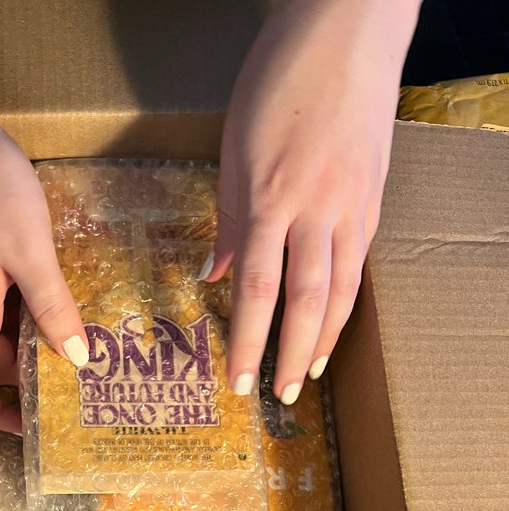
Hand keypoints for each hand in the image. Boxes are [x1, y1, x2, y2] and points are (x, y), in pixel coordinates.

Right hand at [0, 80, 87, 432]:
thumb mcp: (29, 249)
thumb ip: (52, 306)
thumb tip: (74, 360)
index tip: (35, 427)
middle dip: (27, 381)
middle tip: (78, 385)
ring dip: (32, 344)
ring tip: (80, 347)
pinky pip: (1, 305)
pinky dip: (29, 314)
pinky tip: (63, 301)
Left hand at [204, 0, 420, 403]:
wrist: (348, 30)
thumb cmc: (281, 79)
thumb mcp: (234, 146)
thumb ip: (227, 216)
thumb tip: (215, 272)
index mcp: (271, 199)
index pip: (257, 290)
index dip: (247, 342)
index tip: (237, 380)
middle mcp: (317, 211)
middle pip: (307, 303)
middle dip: (292, 355)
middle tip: (281, 395)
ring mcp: (352, 206)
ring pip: (343, 289)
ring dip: (326, 339)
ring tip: (312, 373)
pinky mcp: (374, 198)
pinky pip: (360, 263)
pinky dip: (347, 300)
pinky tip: (336, 321)